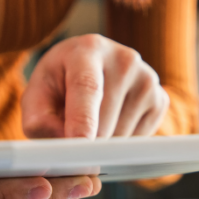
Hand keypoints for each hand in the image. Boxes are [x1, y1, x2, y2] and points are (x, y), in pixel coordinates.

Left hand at [22, 34, 169, 138]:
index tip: (78, 148)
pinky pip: (140, 140)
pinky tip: (110, 124)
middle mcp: (123, 59)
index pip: (87, 88)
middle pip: (105, 121)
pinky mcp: (160, 99)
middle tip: (69, 139)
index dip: (82, 120)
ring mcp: (147, 78)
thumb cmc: (60, 84)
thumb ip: (39, 120)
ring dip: (103, 146)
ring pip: (123, 137)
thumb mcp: (37, 96)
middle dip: (85, 145)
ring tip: (91, 123)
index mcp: (87, 50)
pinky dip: (122, 144)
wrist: (90, 70)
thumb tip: (65, 144)